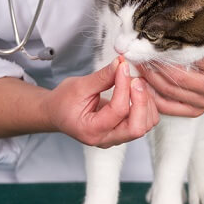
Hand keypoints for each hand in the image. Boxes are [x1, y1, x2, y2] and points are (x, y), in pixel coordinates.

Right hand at [44, 57, 158, 147]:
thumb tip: (120, 64)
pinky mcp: (123, 130)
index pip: (118, 111)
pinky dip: (146, 105)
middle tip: (136, 79)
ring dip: (146, 102)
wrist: (57, 112)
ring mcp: (116, 137)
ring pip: (145, 125)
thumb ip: (102, 77)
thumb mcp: (78, 86)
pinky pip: (144, 121)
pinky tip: (137, 90)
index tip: (122, 67)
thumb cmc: (63, 102)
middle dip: (141, 100)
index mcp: (91, 130)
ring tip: (136, 83)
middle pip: (137, 128)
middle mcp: (106, 139)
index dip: (124, 86)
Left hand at [138, 19, 203, 117]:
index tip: (146, 42)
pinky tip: (141, 84)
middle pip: (175, 78)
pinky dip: (153, 97)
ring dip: (148, 80)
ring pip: (169, 92)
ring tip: (134, 64)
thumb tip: (193, 4)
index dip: (163, 52)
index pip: (187, 59)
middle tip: (134, 53)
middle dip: (152, 66)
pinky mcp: (197, 109)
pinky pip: (170, 107)